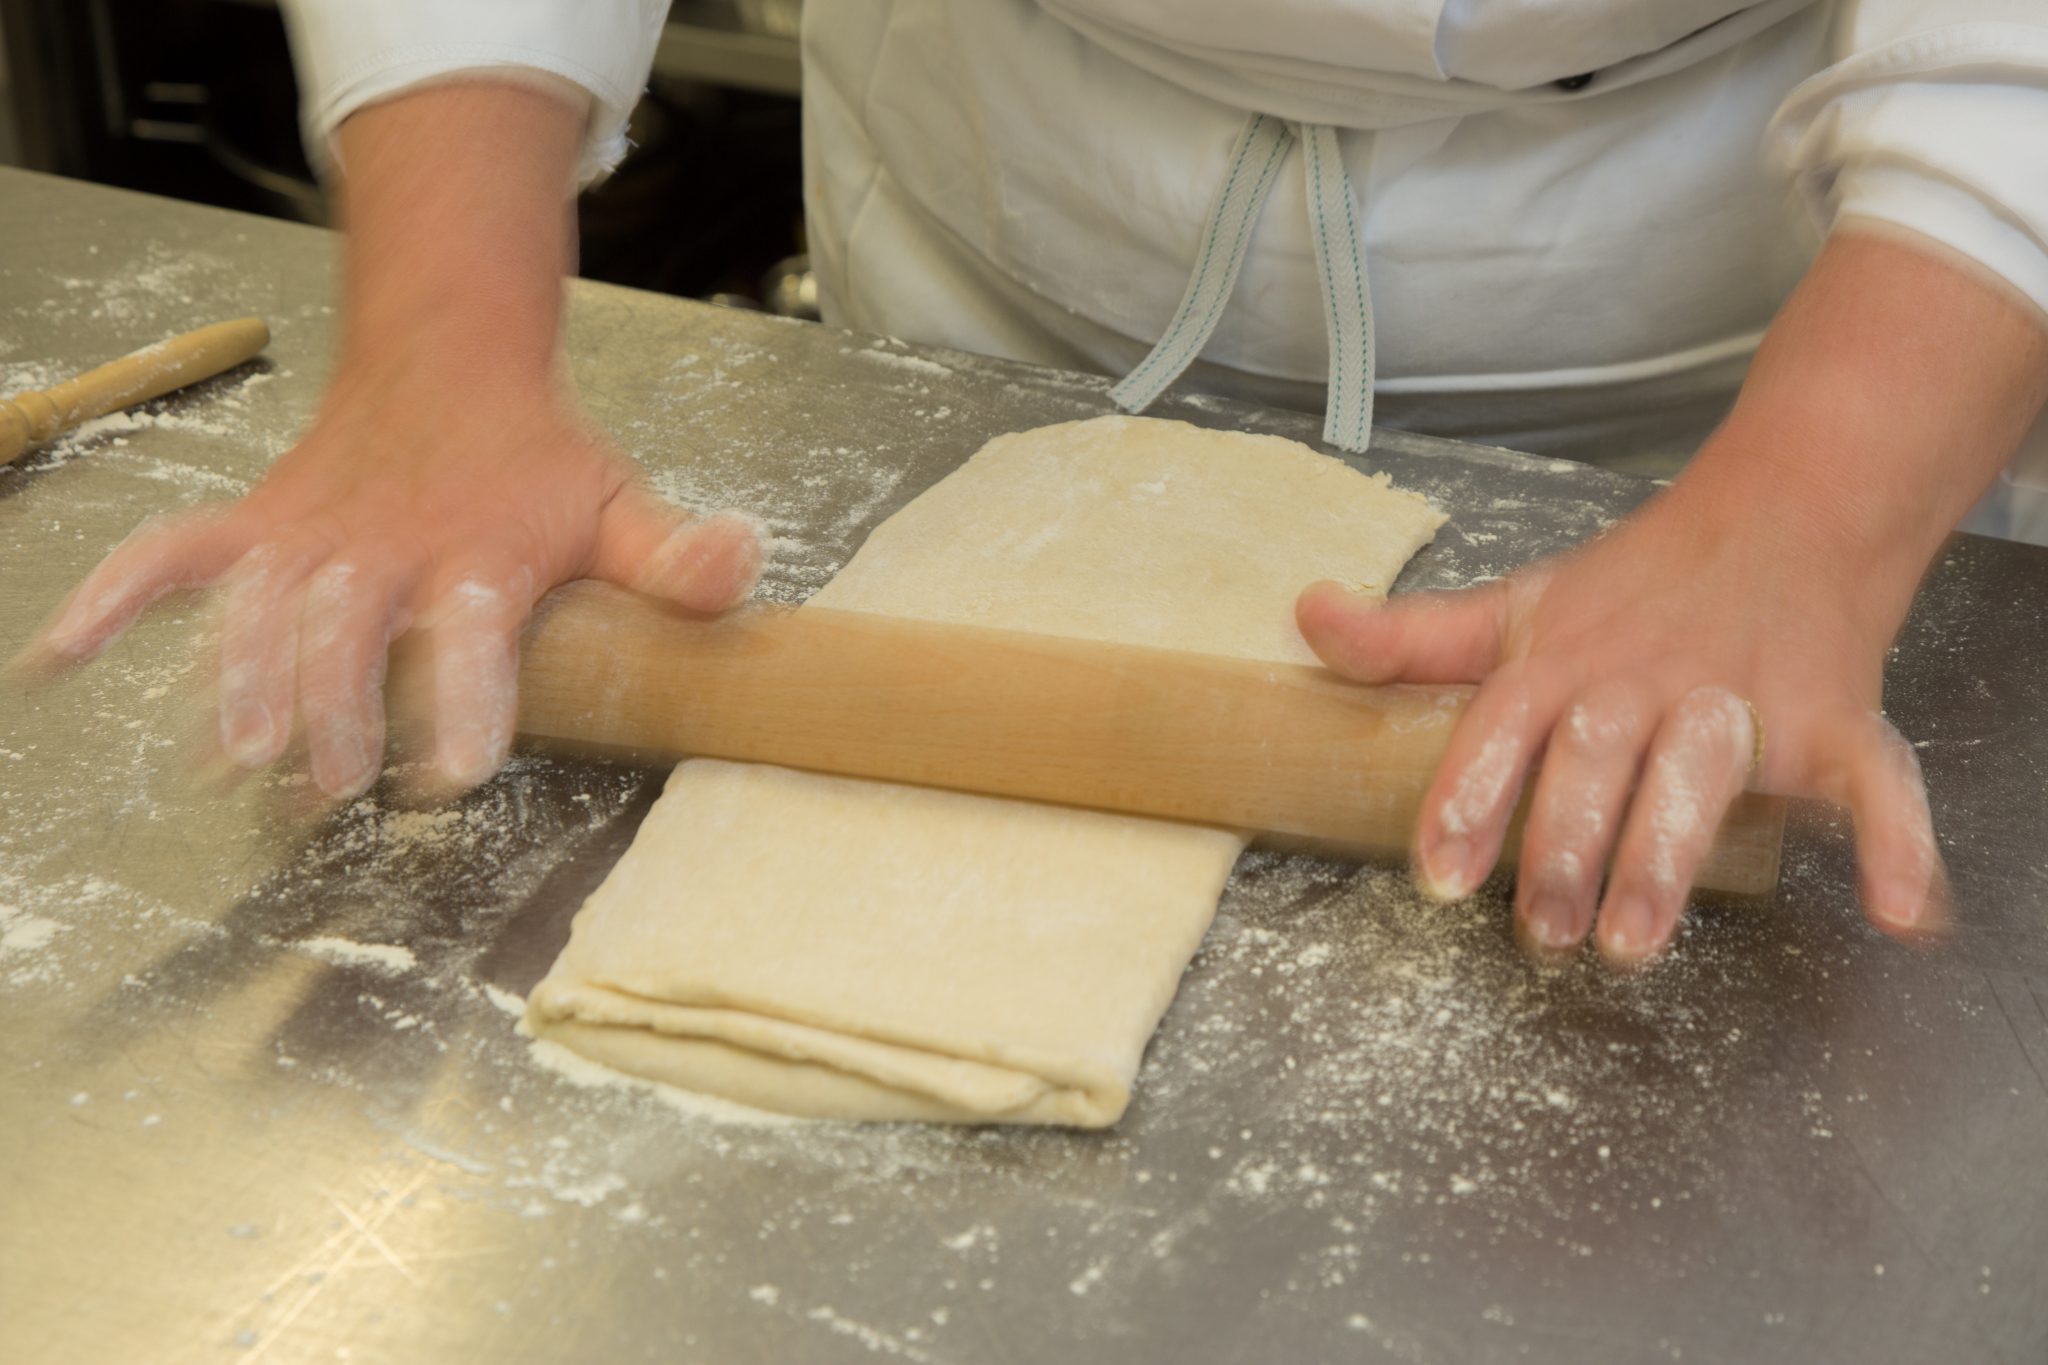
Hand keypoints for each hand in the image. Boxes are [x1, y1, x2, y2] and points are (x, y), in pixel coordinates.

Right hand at [20, 360, 758, 799]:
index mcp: (483, 553)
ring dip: (241, 675)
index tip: (459, 768)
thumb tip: (745, 562)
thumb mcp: (620, 503)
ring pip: (262, 604)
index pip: (476, 633)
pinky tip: (63, 656)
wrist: (452, 357)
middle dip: (337, 706)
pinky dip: (117, 597)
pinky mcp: (257, 527)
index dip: (466, 698)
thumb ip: (674, 557)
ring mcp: (313, 536)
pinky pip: (174, 553)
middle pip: (352, 632)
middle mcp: (388, 547)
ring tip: (230, 753)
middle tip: (330, 782)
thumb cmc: (542, 458)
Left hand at [1293, 225, 2046, 965]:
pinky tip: (1903, 911)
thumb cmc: (1632, 584)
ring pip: (1705, 775)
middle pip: (1600, 760)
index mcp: (1564, 658)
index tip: (1440, 875)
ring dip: (1669, 857)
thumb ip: (1411, 639)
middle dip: (1569, 846)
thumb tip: (1306, 617)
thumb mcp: (1515, 606)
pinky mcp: (1832, 720)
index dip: (1469, 798)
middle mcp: (1647, 678)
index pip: (1503, 727)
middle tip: (1542, 933)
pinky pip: (1875, 779)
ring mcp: (1743, 699)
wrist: (1784, 512)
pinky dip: (1899, 842)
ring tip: (1633, 942)